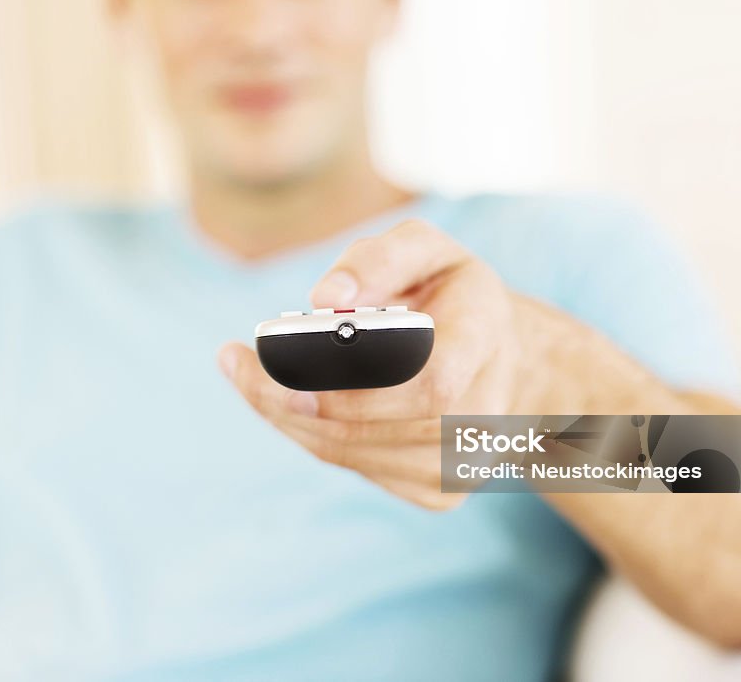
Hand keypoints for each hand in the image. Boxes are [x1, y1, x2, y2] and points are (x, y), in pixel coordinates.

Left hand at [218, 220, 520, 509]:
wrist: (502, 354)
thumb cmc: (447, 291)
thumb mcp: (422, 248)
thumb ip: (377, 259)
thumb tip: (326, 298)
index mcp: (487, 337)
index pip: (430, 381)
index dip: (352, 384)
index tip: (274, 356)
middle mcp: (486, 411)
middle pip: (374, 425)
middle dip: (293, 398)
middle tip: (238, 364)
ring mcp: (465, 462)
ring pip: (352, 452)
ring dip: (290, 417)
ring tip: (250, 375)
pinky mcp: (440, 491)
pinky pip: (356, 467)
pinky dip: (310, 433)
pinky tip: (292, 402)